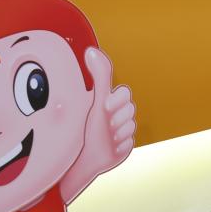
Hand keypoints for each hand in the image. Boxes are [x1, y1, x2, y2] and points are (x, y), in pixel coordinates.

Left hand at [82, 47, 135, 173]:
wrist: (79, 162)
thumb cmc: (83, 129)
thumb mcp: (95, 101)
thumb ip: (100, 75)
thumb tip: (92, 49)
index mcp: (106, 102)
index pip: (125, 93)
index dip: (118, 100)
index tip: (105, 107)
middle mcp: (113, 115)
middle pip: (131, 109)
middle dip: (118, 118)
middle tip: (105, 125)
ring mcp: (119, 131)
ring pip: (131, 126)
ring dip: (118, 133)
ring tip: (105, 138)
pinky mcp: (122, 147)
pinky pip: (130, 142)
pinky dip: (120, 146)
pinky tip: (109, 148)